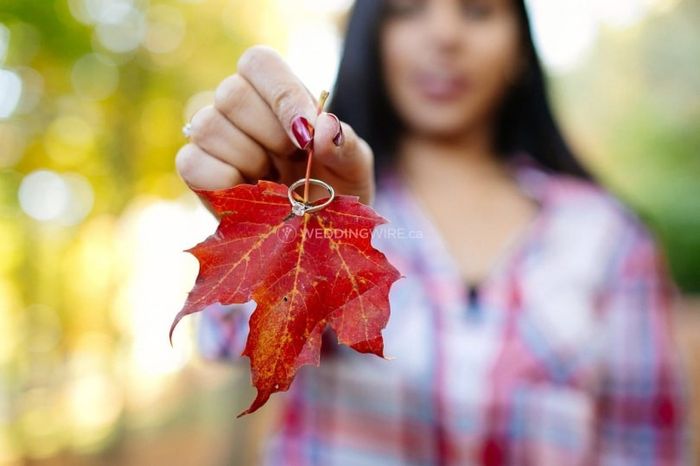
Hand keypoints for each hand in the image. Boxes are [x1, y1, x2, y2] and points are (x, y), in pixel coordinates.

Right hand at [175, 45, 375, 211]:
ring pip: (209, 126)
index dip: (282, 95)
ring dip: (250, 160)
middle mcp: (237, 108)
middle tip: (292, 160)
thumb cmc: (333, 189)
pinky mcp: (195, 170)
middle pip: (231, 93)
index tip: (307, 135)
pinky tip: (250, 193)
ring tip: (273, 181)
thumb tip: (324, 128)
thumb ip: (346, 144)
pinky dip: (225, 182)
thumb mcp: (353, 167)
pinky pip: (192, 163)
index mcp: (275, 92)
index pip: (259, 63)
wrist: (316, 231)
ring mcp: (211, 137)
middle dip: (270, 134)